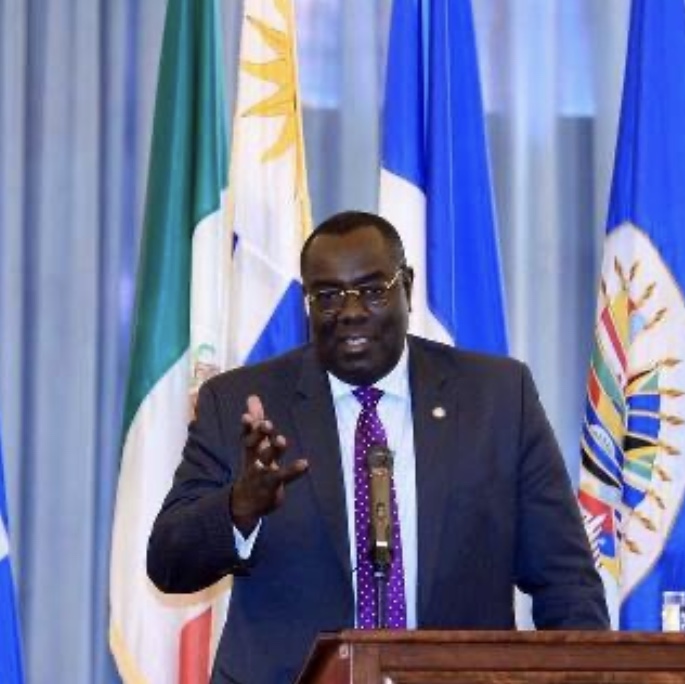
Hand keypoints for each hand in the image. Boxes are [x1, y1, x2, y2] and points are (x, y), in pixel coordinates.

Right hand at [230, 395, 307, 534]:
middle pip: (255, 445)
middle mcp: (254, 459)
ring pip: (268, 459)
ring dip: (274, 449)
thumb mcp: (254, 444)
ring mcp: (262, 473)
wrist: (247, 502)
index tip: (247, 416)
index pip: (247, 435)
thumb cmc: (254, 466)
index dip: (247, 426)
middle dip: (260, 434)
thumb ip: (256, 420)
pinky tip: (305, 463)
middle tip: (266, 424)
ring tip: (281, 439)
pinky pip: (284, 476)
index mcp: (251, 449)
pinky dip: (294, 470)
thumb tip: (252, 396)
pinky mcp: (273, 485)